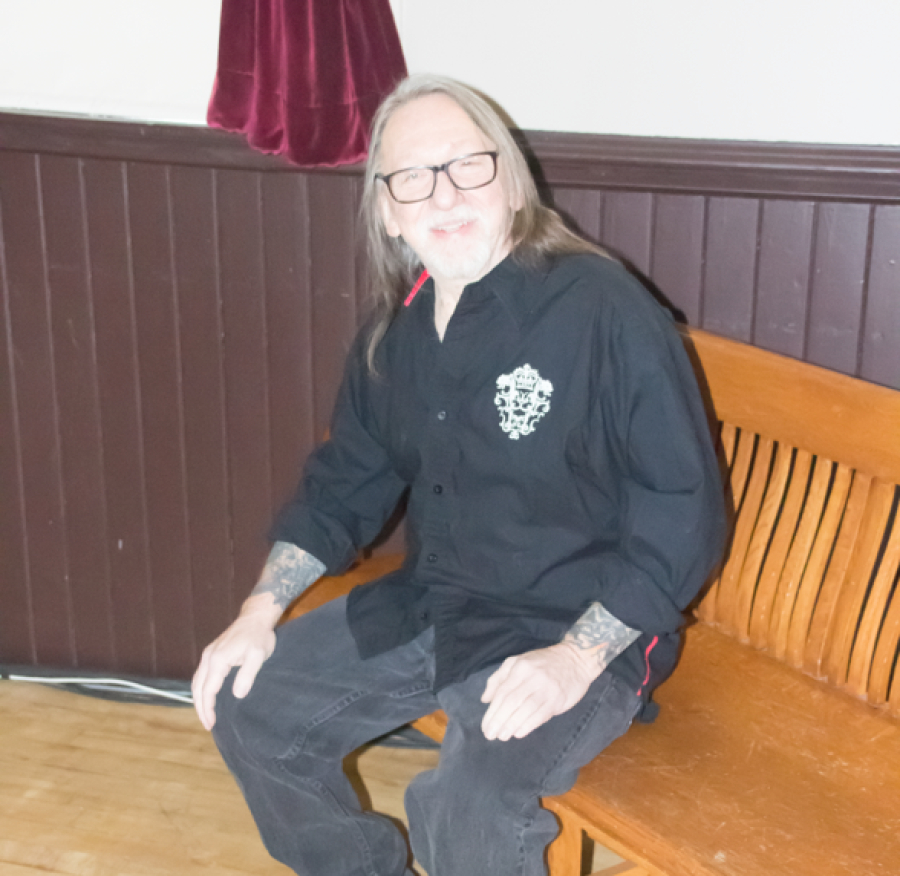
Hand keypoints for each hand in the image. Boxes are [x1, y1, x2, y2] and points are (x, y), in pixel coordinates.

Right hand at [191, 595, 281, 730]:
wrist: (255, 617)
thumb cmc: (259, 636)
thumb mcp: (258, 656)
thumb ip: (247, 675)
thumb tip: (237, 695)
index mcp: (218, 659)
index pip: (208, 690)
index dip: (208, 709)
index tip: (212, 724)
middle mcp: (208, 657)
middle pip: (198, 688)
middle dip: (201, 708)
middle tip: (208, 725)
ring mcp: (208, 654)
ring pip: (197, 681)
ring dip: (199, 699)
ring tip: (206, 715)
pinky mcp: (211, 652)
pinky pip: (201, 674)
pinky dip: (201, 688)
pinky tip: (207, 696)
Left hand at [480, 641, 600, 740]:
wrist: (575, 659)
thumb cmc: (542, 662)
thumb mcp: (518, 662)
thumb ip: (499, 678)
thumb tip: (485, 699)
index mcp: (520, 667)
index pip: (502, 693)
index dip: (492, 712)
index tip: (485, 726)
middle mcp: (532, 677)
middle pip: (511, 702)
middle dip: (498, 721)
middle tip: (490, 735)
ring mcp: (546, 688)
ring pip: (525, 710)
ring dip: (511, 725)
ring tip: (502, 736)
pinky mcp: (558, 698)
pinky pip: (540, 714)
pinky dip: (528, 725)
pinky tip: (519, 733)